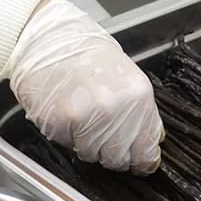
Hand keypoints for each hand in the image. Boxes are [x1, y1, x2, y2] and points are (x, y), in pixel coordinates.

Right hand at [2, 0, 162, 173]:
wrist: (48, 38)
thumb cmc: (85, 53)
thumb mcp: (126, 75)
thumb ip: (140, 110)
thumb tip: (152, 139)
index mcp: (139, 97)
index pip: (146, 150)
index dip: (139, 160)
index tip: (136, 162)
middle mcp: (117, 110)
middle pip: (118, 159)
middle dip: (110, 152)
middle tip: (100, 132)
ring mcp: (88, 118)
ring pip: (92, 155)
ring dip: (86, 143)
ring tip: (80, 114)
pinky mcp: (60, 123)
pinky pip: (68, 144)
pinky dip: (66, 134)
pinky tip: (65, 111)